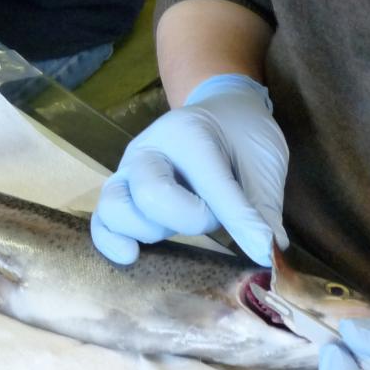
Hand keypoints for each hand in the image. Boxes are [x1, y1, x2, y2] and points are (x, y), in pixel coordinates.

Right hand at [92, 73, 288, 265]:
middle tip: (214, 215)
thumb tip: (267, 253)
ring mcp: (128, 170)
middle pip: (152, 195)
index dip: (241, 222)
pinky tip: (132, 255)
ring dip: (150, 230)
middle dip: (190, 219)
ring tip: (176, 228)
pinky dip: (112, 241)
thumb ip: (261, 207)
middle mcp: (149, 148)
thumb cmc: (241, 135)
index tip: (264, 249)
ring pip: (117, 208)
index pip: (211, 185)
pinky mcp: (120, 192)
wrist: (220, 113)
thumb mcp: (263, 162)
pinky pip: (102, 221)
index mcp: (190, 132)